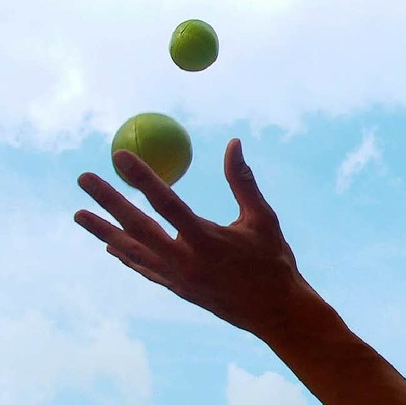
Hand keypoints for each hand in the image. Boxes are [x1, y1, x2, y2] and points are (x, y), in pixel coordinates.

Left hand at [74, 138, 302, 336]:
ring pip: (133, 251)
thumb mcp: (263, 217)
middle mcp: (185, 262)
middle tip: (84, 178)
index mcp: (207, 241)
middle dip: (108, 201)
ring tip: (79, 215)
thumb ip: (242, 181)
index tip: (121, 156)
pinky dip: (126, 255)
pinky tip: (110, 247)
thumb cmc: (273, 260)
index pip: (167, 203)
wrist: (275, 312)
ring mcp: (178, 279)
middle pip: (138, 227)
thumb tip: (233, 143)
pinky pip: (145, 269)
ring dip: (104, 231)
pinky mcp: (178, 289)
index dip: (142, 178)